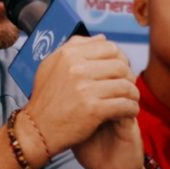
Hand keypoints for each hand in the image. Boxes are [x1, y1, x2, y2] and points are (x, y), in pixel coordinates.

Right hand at [25, 35, 140, 168]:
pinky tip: (129, 111)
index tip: (121, 69)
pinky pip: (124, 104)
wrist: (36, 130)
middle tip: (128, 86)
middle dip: (129, 76)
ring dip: (133, 93)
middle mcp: (76, 68)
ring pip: (125, 85)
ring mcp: (85, 89)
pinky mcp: (92, 109)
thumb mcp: (52, 64)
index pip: (109, 47)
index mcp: (69, 54)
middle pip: (120, 65)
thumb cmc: (46, 98)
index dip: (120, 57)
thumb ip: (76, 47)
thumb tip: (102, 37)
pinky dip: (131, 108)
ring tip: (131, 99)